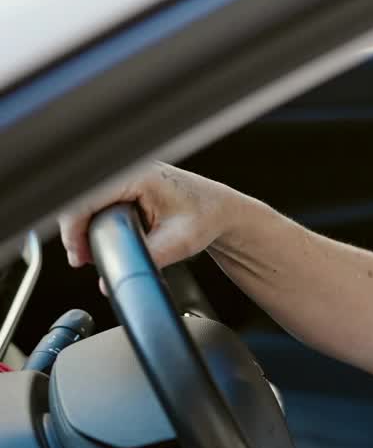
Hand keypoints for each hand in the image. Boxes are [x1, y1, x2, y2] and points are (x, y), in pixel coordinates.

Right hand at [58, 162, 237, 269]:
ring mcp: (126, 175)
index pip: (88, 197)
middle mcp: (130, 170)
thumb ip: (148, 259)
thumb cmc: (207, 217)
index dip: (76, 228)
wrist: (222, 209)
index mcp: (140, 175)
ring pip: (86, 200)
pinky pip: (97, 201)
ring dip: (83, 227)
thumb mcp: (180, 243)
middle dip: (76, 231)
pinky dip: (92, 221)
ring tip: (89, 254)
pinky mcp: (125, 184)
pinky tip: (97, 241)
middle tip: (82, 259)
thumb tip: (116, 277)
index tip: (79, 254)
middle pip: (81, 198)